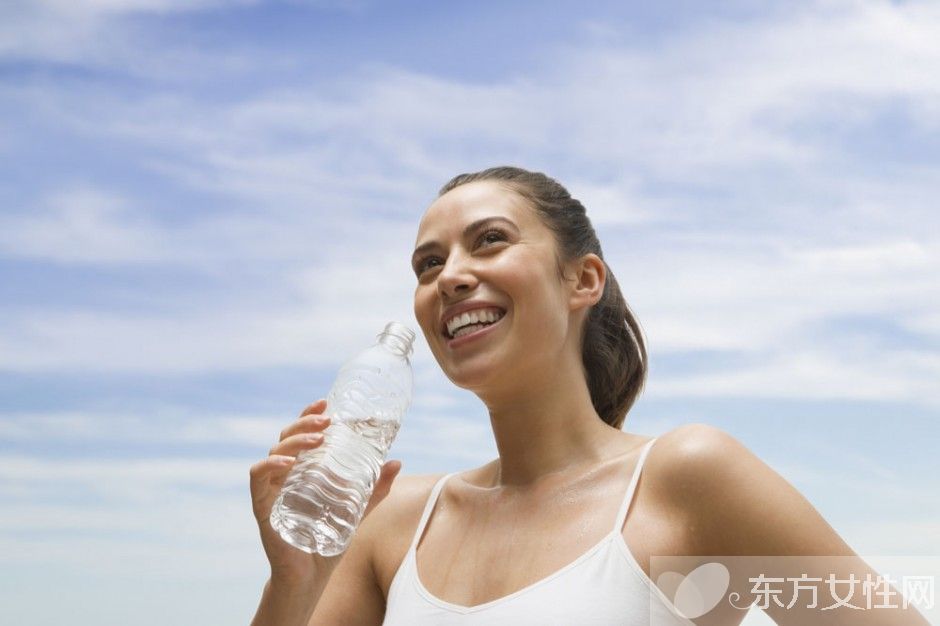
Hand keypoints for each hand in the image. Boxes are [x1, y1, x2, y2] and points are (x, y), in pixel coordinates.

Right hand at [249, 399, 402, 583]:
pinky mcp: (263, 507)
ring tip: (316, 440)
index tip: (324, 403)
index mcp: (302, 470)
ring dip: (294, 441)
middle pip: (286, 437)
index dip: (308, 415)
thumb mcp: (357, 510)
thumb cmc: (329, 540)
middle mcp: (284, 475)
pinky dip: (270, 465)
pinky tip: (288, 463)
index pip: (300, 434)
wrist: (311, 577)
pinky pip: (258, 478)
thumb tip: (397, 462)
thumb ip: (375, 489)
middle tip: (326, 422)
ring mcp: (271, 489)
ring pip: (274, 452)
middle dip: (304, 424)